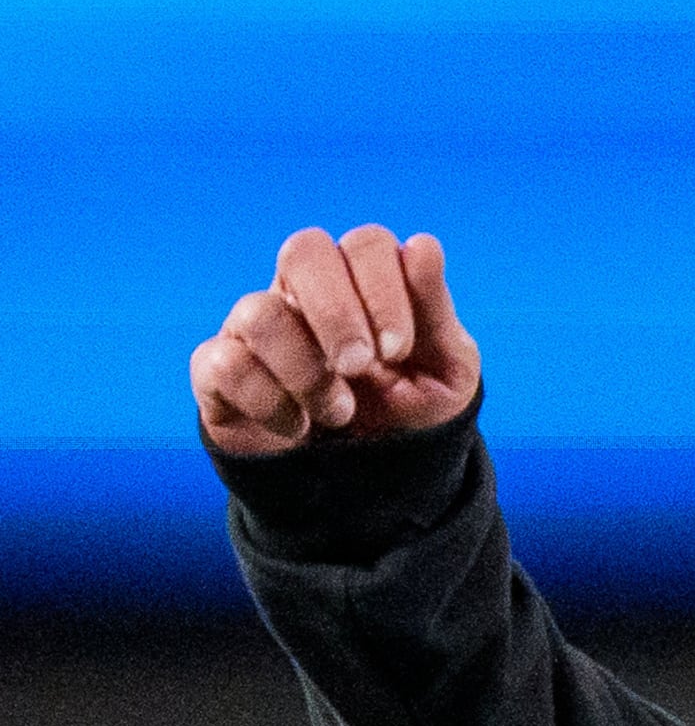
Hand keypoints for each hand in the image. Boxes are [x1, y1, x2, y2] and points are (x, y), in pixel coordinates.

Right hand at [191, 226, 480, 457]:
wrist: (372, 482)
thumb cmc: (409, 412)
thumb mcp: (445, 370)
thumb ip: (435, 310)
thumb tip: (424, 246)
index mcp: (363, 283)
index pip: (366, 244)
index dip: (384, 288)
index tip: (399, 350)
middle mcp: (304, 293)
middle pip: (304, 250)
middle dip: (338, 313)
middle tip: (361, 367)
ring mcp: (255, 328)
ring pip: (259, 311)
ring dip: (307, 370)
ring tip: (339, 412)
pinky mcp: (219, 372)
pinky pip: (224, 364)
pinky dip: (269, 402)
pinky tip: (297, 426)